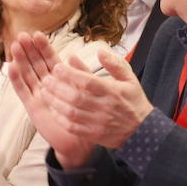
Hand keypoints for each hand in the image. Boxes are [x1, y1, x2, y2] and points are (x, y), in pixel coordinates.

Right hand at [7, 32, 95, 167]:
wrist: (78, 141)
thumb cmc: (84, 116)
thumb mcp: (86, 91)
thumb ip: (80, 73)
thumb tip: (72, 55)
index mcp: (60, 80)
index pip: (49, 59)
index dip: (43, 47)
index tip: (37, 34)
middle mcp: (47, 86)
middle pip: (35, 64)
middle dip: (29, 49)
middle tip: (21, 35)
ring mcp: (38, 96)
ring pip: (27, 74)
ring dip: (20, 60)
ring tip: (14, 46)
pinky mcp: (32, 107)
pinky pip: (23, 91)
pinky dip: (17, 80)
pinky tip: (11, 67)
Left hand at [19, 35, 152, 150]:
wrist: (142, 131)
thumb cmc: (133, 101)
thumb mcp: (129, 78)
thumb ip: (113, 63)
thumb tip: (98, 50)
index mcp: (112, 91)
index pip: (88, 82)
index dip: (70, 74)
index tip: (57, 67)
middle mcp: (104, 107)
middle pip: (76, 97)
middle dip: (58, 87)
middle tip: (46, 79)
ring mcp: (98, 123)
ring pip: (71, 113)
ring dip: (55, 102)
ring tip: (44, 92)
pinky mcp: (93, 135)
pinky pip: (72, 127)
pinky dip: (60, 118)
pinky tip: (52, 109)